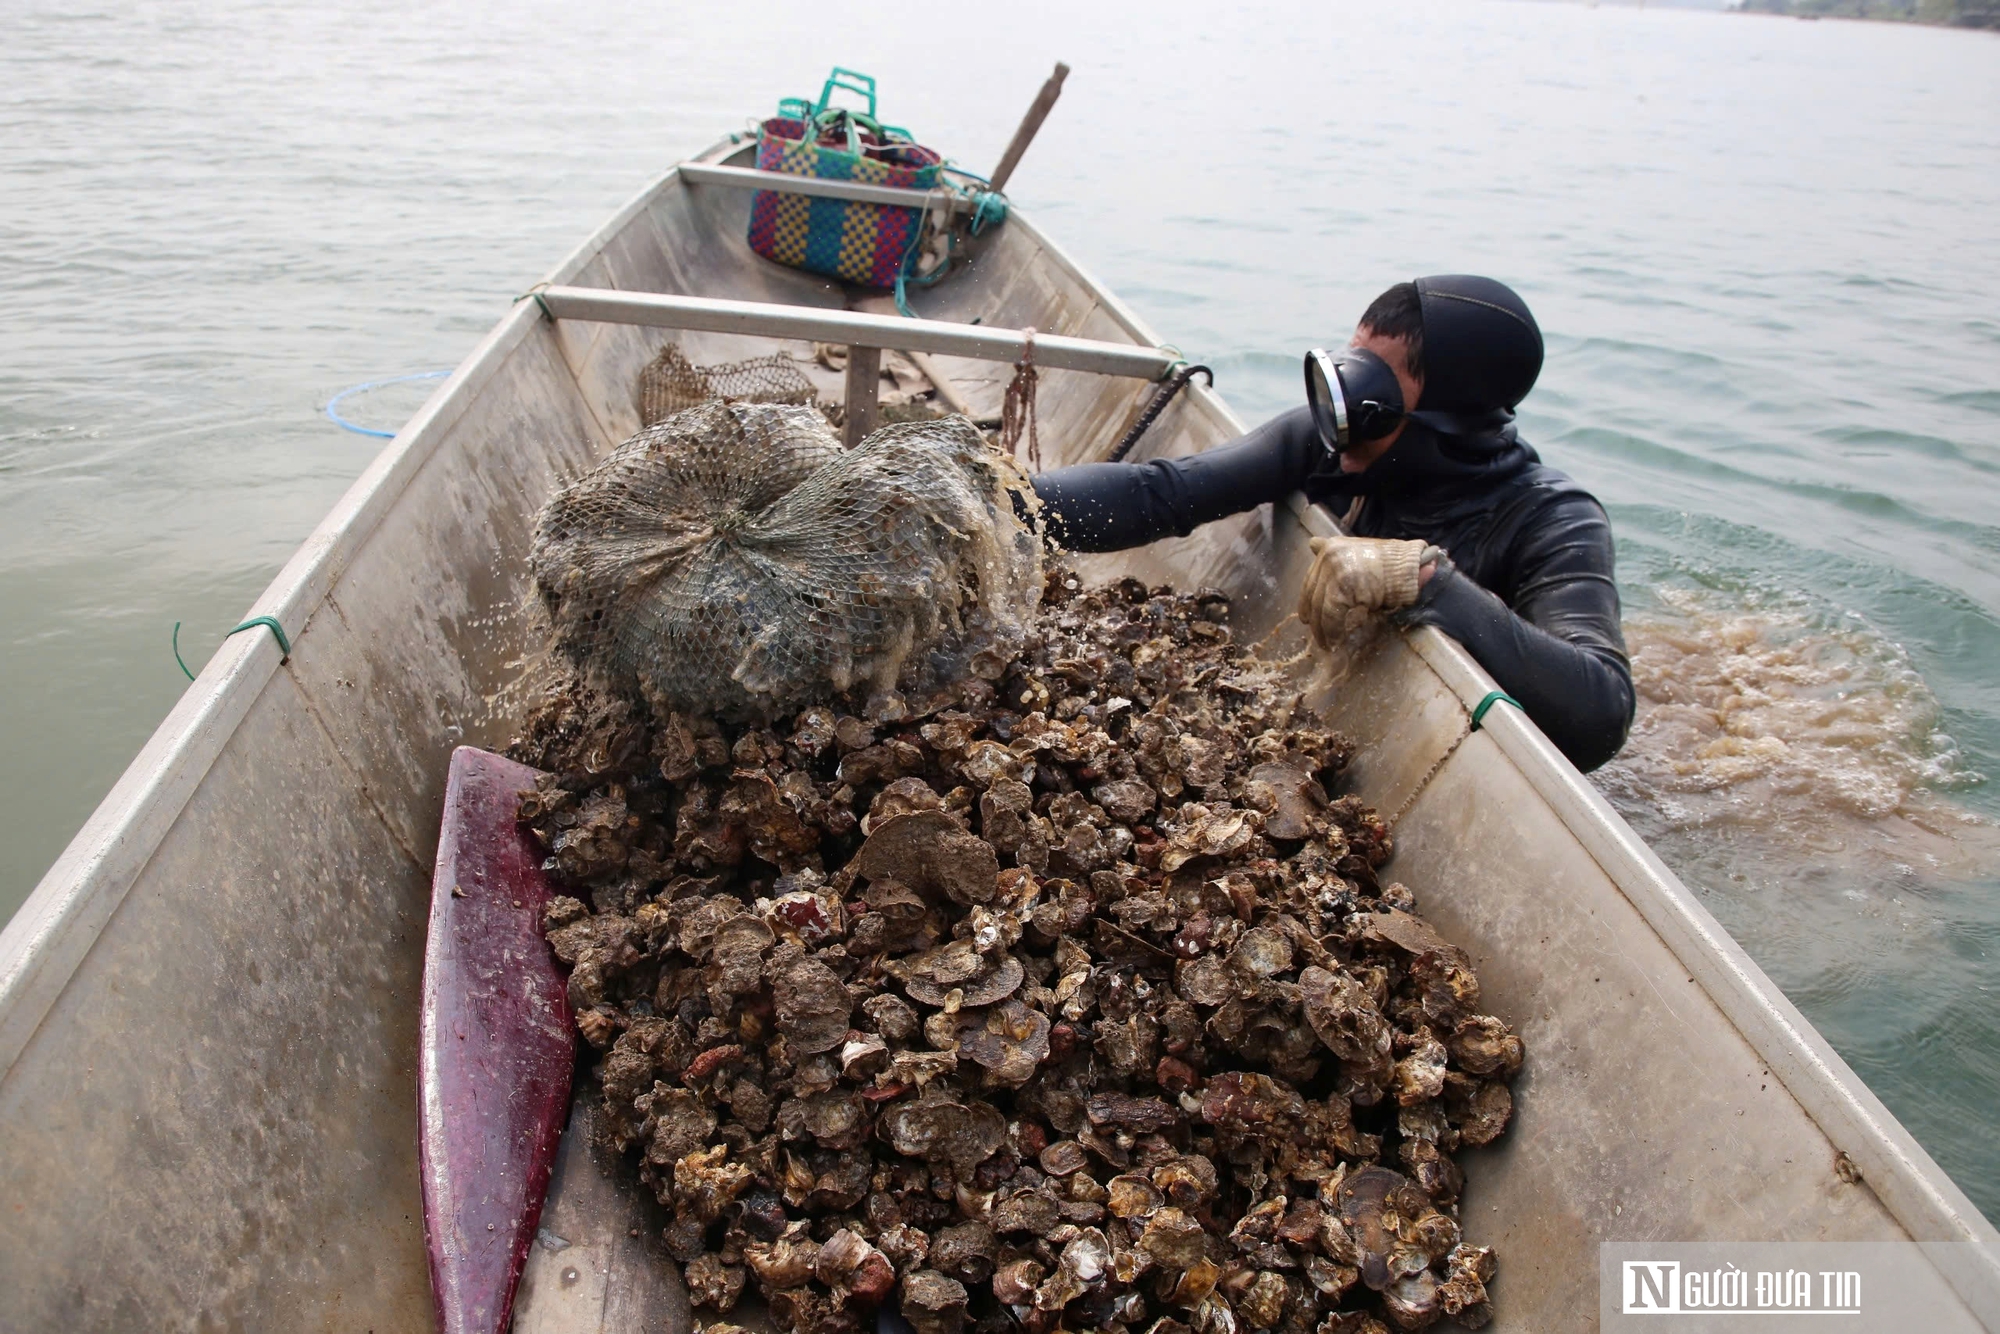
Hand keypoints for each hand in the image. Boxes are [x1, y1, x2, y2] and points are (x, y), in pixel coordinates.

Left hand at [1298, 536, 1433, 648]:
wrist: (1411, 565)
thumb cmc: (1391, 564)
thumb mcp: (1359, 552)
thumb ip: (1335, 555)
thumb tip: (1311, 543)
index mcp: (1332, 547)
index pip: (1311, 578)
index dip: (1307, 599)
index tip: (1306, 616)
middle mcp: (1329, 557)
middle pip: (1313, 593)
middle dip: (1314, 617)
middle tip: (1317, 633)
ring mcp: (1335, 571)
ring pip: (1320, 607)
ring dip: (1322, 629)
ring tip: (1327, 643)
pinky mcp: (1342, 587)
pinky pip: (1331, 614)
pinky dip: (1332, 630)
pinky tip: (1335, 641)